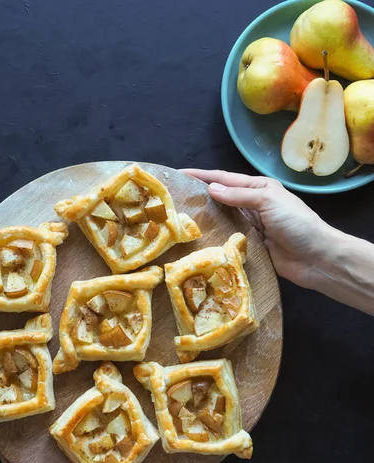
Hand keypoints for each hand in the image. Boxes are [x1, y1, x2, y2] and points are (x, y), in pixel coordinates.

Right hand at [182, 169, 330, 288]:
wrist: (316, 258)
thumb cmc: (297, 224)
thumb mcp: (268, 202)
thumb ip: (239, 195)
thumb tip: (211, 188)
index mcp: (258, 188)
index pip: (224, 179)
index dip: (201, 176)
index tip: (178, 176)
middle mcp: (252, 205)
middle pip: (220, 199)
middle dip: (199, 197)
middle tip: (173, 200)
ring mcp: (250, 227)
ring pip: (222, 219)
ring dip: (205, 219)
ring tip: (179, 220)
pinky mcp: (249, 246)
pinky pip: (228, 239)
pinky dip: (215, 239)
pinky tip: (198, 241)